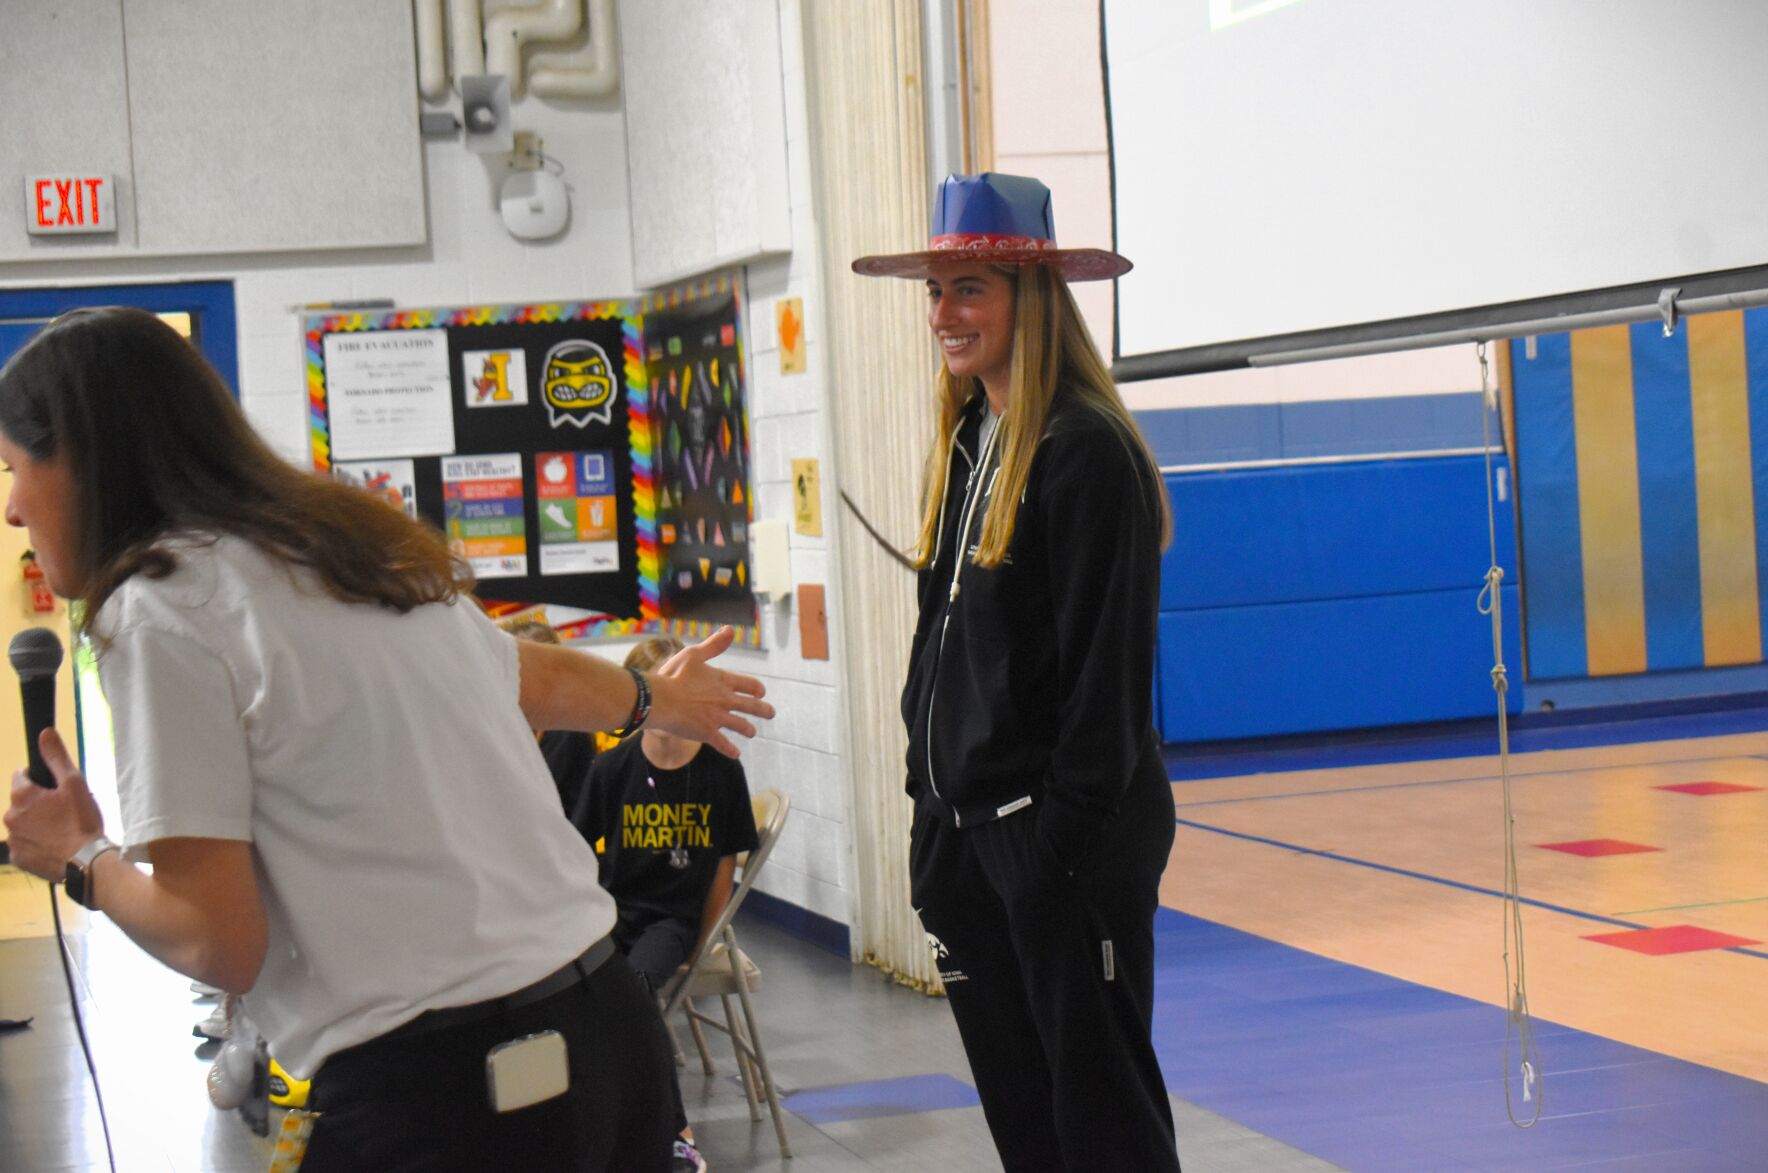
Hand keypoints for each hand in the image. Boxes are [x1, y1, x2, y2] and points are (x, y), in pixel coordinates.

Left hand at [4, 729, 104, 881]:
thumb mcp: (75, 784)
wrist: (86, 863)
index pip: (21, 776)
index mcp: (22, 796)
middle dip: (39, 803)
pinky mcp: (18, 859)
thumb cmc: (82, 821)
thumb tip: (44, 732)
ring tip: (63, 831)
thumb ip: (56, 757)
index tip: (57, 789)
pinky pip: (25, 845)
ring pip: (24, 824)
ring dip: (37, 824)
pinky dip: (37, 844)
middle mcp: (10, 816)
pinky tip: (56, 846)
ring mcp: (13, 840)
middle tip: (65, 811)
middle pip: (22, 802)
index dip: (40, 779)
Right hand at [648, 627, 774, 757]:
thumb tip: (731, 629)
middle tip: (771, 713)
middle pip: (752, 706)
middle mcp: (725, 700)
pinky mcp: (707, 733)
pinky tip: (736, 754)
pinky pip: (723, 743)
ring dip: (748, 729)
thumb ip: (714, 644)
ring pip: (741, 726)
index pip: (749, 685)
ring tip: (752, 732)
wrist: (660, 700)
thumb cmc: (673, 675)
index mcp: (723, 681)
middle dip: (763, 710)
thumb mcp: (694, 654)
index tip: (761, 692)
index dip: (757, 688)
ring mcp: (718, 718)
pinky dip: (730, 749)